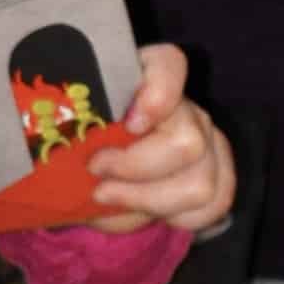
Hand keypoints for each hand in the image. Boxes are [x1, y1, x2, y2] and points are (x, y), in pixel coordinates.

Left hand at [86, 41, 234, 236]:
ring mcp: (206, 141)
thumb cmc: (76, 136)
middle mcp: (185, 108)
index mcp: (147, 77)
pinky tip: (143, 211)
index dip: (159, 93)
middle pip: (186, 142)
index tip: (130, 124)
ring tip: (107, 197)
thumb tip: (72, 150)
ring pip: (199, 185)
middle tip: (96, 171)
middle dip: (134, 168)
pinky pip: (213, 206)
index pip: (170, 65)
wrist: (93, 165)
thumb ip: (69, 126)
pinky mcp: (218, 176)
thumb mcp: (66, 125)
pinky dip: (173, 218)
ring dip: (147, 201)